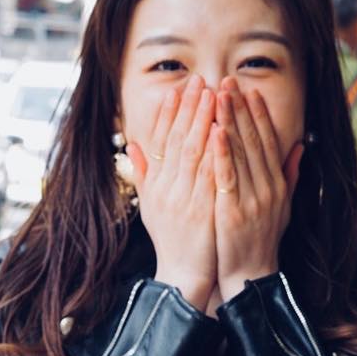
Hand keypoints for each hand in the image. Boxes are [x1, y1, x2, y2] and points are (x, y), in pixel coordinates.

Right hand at [127, 75, 216, 311]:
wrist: (184, 274)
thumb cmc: (172, 240)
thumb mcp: (152, 206)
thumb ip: (145, 175)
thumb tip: (133, 146)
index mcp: (157, 184)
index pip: (162, 141)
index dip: (170, 113)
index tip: (179, 89)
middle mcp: (168, 188)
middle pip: (178, 140)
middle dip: (189, 108)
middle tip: (199, 80)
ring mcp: (184, 198)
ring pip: (193, 152)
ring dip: (203, 121)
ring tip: (213, 95)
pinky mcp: (201, 210)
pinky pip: (209, 175)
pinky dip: (215, 151)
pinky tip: (223, 131)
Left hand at [211, 79, 303, 302]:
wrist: (251, 275)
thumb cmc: (262, 240)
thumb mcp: (283, 206)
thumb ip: (290, 175)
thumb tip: (301, 146)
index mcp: (278, 185)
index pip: (269, 142)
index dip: (260, 115)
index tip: (249, 90)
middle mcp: (269, 188)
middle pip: (254, 141)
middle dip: (241, 109)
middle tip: (229, 81)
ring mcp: (253, 199)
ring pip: (240, 153)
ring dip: (229, 121)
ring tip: (219, 95)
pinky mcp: (234, 211)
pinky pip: (227, 176)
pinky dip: (222, 152)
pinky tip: (214, 131)